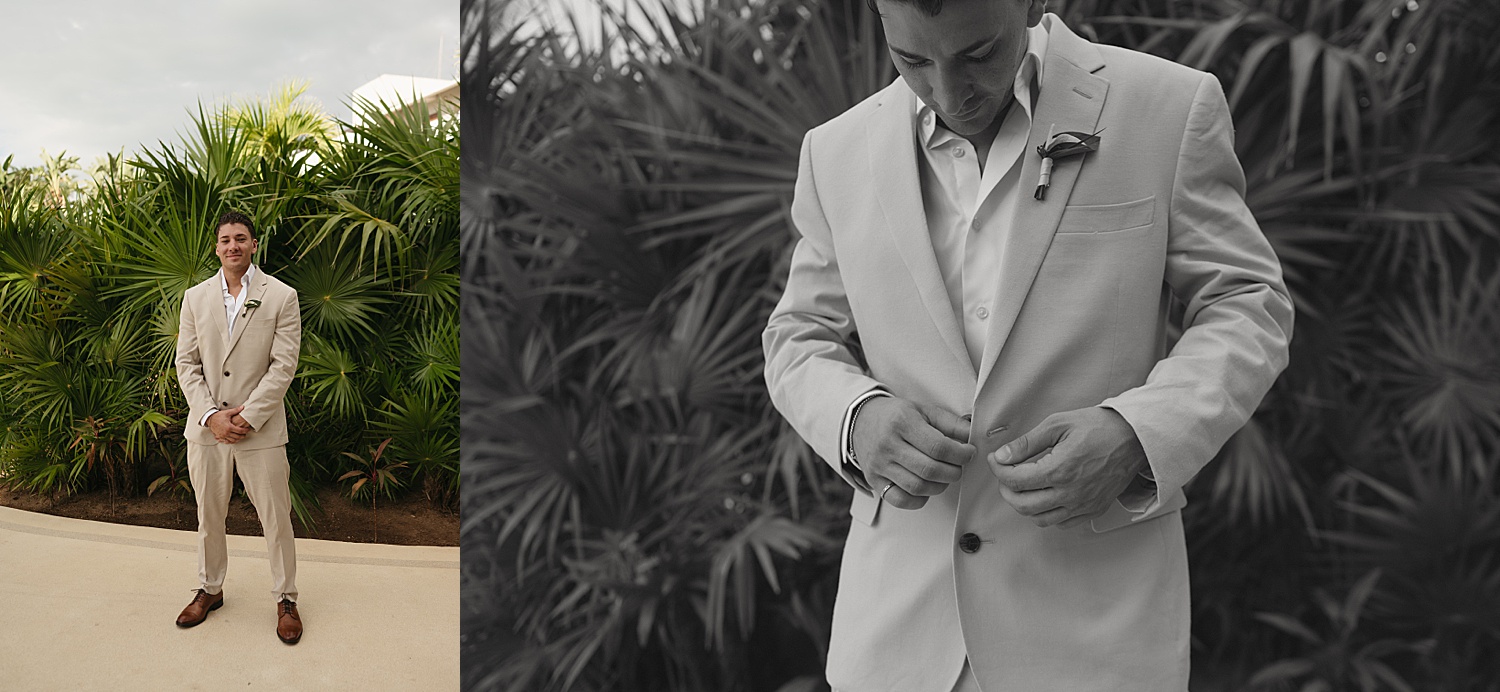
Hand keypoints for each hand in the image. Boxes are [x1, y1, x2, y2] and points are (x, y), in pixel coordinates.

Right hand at [208, 406, 250, 444]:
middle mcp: (226, 432)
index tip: (248, 430)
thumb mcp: (227, 413)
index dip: (245, 431)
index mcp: (229, 427)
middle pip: (237, 437)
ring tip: (240, 437)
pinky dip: (231, 441)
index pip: (240, 431)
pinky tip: (234, 439)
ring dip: (238, 439)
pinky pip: (227, 441)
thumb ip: (236, 410)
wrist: (210, 419)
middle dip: (242, 436)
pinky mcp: (220, 437)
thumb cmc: (218, 416)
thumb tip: (243, 407)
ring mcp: (223, 436)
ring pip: (233, 440)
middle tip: (245, 434)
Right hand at [852, 397, 973, 509]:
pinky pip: (900, 499)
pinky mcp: (874, 480)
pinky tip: (925, 487)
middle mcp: (888, 444)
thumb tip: (973, 436)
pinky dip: (919, 499)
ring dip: (939, 486)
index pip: (938, 447)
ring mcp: (879, 465)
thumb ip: (951, 423)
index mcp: (902, 422)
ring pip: (917, 487)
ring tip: (943, 476)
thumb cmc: (896, 416)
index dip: (960, 454)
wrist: (861, 420)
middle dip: (953, 472)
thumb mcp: (924, 411)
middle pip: (929, 470)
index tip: (969, 453)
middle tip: (958, 466)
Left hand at [988, 407, 1147, 528]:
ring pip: (1040, 519)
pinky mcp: (1093, 510)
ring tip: (1023, 487)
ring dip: (1024, 505)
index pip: (1015, 480)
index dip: (999, 470)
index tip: (997, 460)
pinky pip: (1061, 523)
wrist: (1135, 439)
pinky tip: (1045, 497)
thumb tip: (1004, 455)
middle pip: (1023, 505)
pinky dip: (1047, 514)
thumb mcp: (1059, 424)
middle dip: (1006, 490)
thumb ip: (1028, 443)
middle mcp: (1071, 493)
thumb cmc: (1100, 427)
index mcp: (1060, 470)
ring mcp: (1083, 505)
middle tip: (1005, 475)